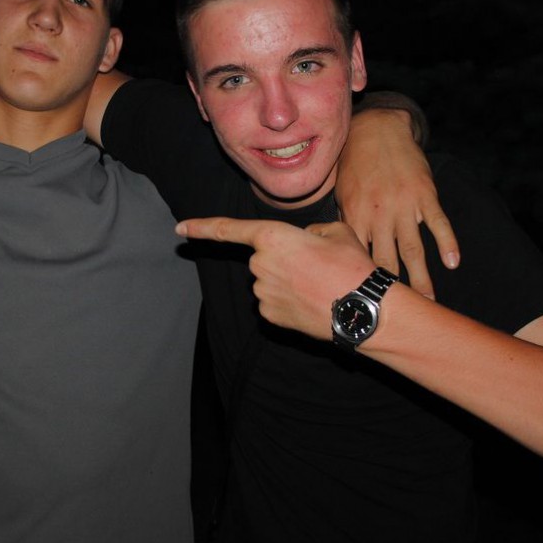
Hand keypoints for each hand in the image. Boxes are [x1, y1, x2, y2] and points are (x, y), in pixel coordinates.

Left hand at [177, 217, 375, 340]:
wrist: (362, 310)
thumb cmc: (352, 267)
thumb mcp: (336, 231)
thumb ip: (310, 231)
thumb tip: (304, 241)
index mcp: (273, 236)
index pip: (229, 230)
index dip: (202, 227)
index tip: (180, 228)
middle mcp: (260, 264)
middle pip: (263, 257)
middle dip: (284, 259)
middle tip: (317, 266)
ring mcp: (261, 292)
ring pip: (269, 280)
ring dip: (288, 281)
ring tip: (320, 285)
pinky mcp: (268, 315)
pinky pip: (273, 302)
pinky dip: (289, 301)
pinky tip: (311, 302)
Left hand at [337, 108, 459, 298]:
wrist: (376, 130)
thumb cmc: (354, 165)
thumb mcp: (341, 194)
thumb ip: (345, 225)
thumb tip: (339, 253)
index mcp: (355, 217)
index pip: (359, 259)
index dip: (363, 284)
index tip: (367, 307)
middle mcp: (379, 215)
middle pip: (387, 261)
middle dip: (393, 291)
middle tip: (400, 318)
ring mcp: (404, 206)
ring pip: (413, 249)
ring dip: (422, 277)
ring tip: (429, 301)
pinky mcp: (425, 194)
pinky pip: (438, 222)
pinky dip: (447, 242)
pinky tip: (454, 261)